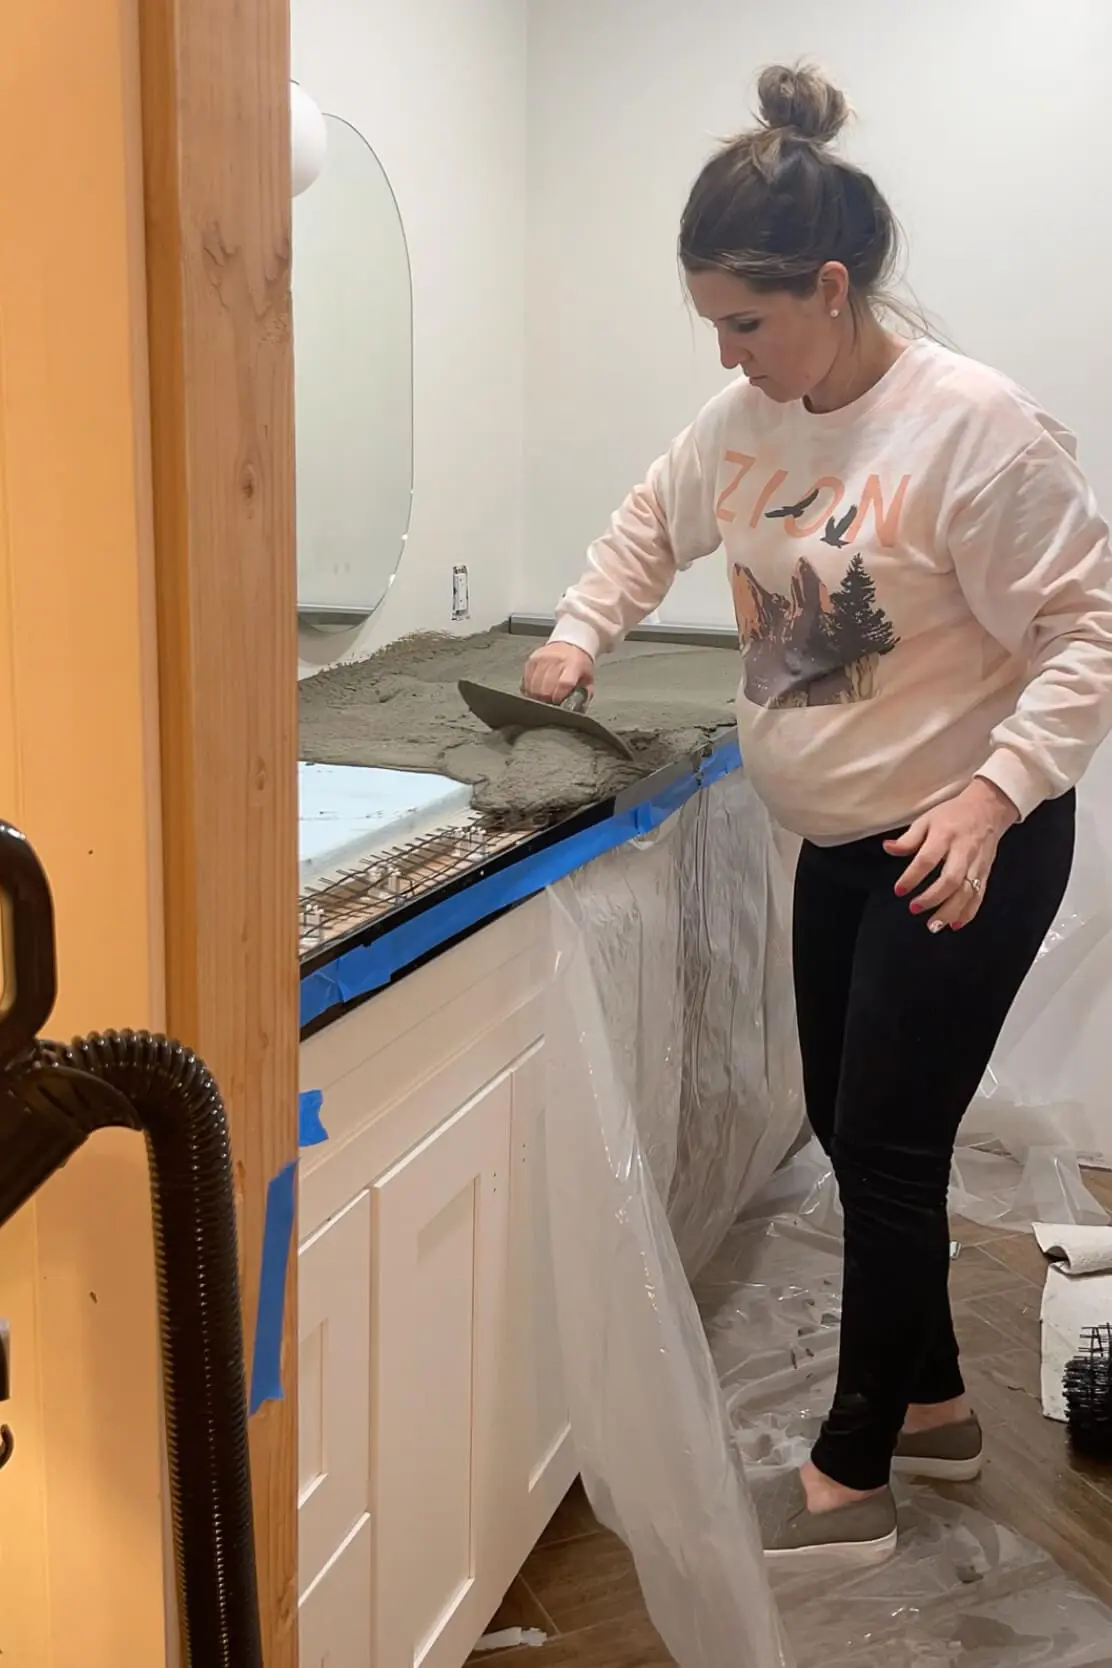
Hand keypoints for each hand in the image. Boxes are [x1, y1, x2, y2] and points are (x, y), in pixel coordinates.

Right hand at [522, 642, 594, 704]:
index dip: (559, 697)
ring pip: (534, 686)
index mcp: (573, 664)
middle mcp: (556, 660)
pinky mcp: (531, 660)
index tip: (559, 702)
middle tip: (551, 702)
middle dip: (547, 700)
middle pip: (545, 687)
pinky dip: (530, 689)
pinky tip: (536, 691)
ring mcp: (541, 659)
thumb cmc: (579, 663)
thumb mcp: (588, 678)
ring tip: (543, 698)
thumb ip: (585, 694)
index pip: (563, 683)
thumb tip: (578, 708)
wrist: (570, 644)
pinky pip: (526, 681)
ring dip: (537, 696)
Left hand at [883, 779, 1018, 931]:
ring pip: (966, 892)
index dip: (912, 876)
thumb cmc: (953, 815)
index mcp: (945, 835)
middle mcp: (963, 851)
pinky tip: (954, 924)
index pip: (927, 859)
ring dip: (950, 911)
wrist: (988, 808)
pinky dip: (968, 912)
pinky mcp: (986, 872)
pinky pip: (979, 895)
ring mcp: (976, 864)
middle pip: (950, 879)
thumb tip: (887, 848)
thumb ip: (908, 838)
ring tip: (933, 925)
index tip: (899, 890)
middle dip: (932, 898)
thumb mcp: (927, 819)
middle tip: (914, 908)